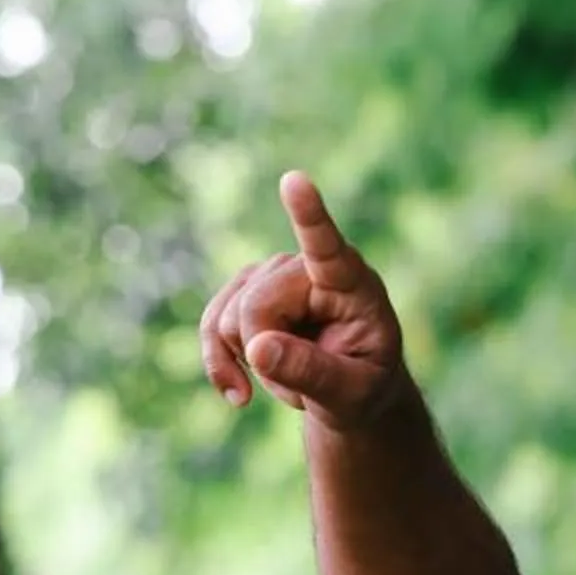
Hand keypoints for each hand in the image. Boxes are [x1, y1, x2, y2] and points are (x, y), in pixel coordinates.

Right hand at [200, 170, 406, 429]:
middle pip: (255, 305)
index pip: (326, 246)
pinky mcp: (247, 290)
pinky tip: (239, 394)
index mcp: (351, 283)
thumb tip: (257, 347)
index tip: (295, 180)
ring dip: (248, 362)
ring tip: (292, 380)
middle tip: (305, 385)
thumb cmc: (364, 387)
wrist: (350, 391)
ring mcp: (273, 275)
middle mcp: (308, 267)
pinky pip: (211, 325)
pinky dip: (219, 363)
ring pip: (227, 317)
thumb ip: (311, 372)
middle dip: (265, 354)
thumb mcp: (352, 394)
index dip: (308, 215)